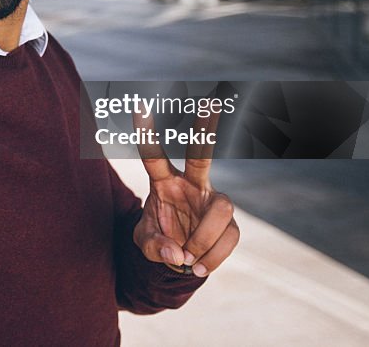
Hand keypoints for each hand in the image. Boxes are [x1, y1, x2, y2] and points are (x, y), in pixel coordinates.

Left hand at [132, 109, 237, 277]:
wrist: (179, 259)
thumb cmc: (158, 240)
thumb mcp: (145, 244)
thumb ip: (155, 247)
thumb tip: (177, 254)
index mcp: (164, 182)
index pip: (153, 156)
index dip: (146, 133)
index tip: (139, 105)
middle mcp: (192, 184)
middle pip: (201, 154)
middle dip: (206, 129)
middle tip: (211, 101)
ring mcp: (213, 201)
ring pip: (222, 208)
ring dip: (204, 238)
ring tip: (188, 259)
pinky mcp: (229, 223)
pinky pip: (229, 236)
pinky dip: (214, 257)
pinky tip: (200, 266)